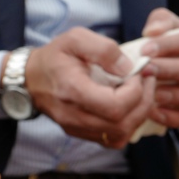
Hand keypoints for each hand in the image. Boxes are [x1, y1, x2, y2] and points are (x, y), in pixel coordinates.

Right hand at [24, 27, 155, 149]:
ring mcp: (77, 128)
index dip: (135, 91)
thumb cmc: (54, 57)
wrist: (31, 79)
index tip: (137, 73)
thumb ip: (104, 49)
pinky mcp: (81, 133)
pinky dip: (128, 125)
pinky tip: (129, 107)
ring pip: (120, 136)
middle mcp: (74, 116)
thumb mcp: (76, 38)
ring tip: (141, 93)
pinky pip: (113, 140)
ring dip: (138, 115)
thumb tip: (128, 68)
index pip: (115, 106)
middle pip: (121, 124)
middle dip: (143, 102)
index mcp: (73, 91)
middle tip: (147, 81)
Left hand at [140, 8, 178, 129]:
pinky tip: (154, 112)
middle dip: (171, 71)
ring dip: (177, 96)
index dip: (170, 45)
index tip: (145, 51)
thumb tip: (152, 31)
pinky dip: (175, 118)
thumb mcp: (175, 31)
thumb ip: (163, 22)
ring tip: (152, 93)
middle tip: (145, 72)